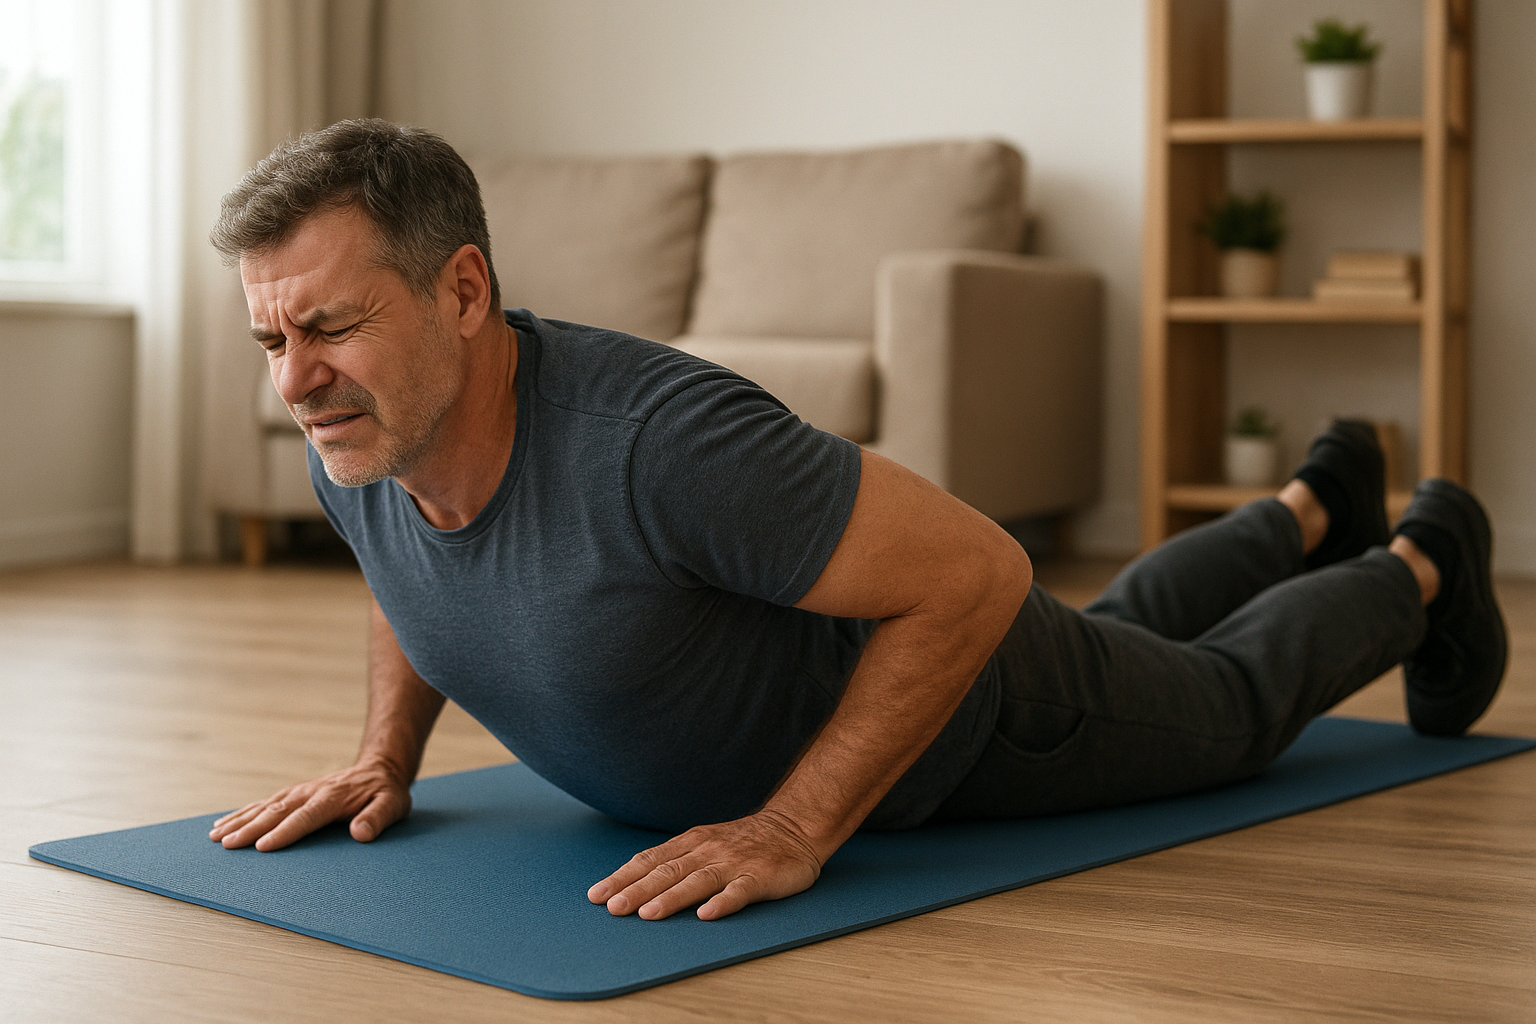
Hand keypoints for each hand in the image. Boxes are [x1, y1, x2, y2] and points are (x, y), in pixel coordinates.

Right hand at [207, 759, 411, 851]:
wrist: (378, 770)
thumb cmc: (385, 793)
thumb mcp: (393, 804)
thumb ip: (378, 818)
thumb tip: (361, 833)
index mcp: (333, 797)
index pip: (305, 817)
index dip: (284, 832)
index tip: (262, 846)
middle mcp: (310, 792)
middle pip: (276, 812)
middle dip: (250, 828)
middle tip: (226, 845)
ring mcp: (298, 792)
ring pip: (264, 806)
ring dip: (239, 821)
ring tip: (215, 836)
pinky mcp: (292, 795)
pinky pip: (263, 804)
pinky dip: (242, 814)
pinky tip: (223, 824)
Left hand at [587, 810, 823, 920]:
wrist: (795, 828)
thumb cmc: (743, 842)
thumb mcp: (705, 842)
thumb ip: (675, 859)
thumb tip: (633, 883)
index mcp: (692, 843)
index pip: (650, 860)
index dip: (623, 877)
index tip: (597, 895)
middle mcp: (708, 851)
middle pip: (668, 871)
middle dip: (637, 889)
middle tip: (613, 908)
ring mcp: (734, 863)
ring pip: (698, 880)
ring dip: (672, 897)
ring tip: (649, 913)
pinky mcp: (760, 877)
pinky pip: (740, 891)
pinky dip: (723, 902)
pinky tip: (708, 914)